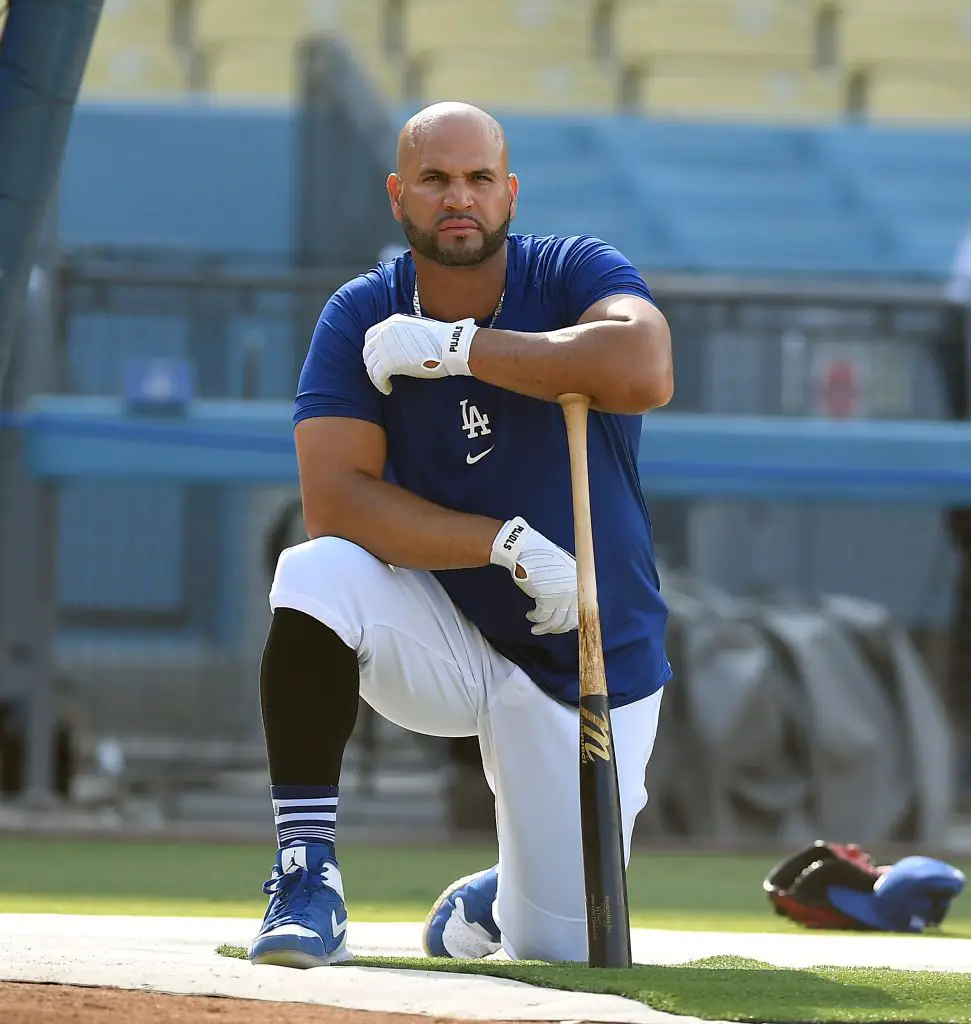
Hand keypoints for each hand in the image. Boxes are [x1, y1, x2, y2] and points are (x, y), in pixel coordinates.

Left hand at [363, 314, 477, 394]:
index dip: (372, 350)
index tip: (377, 359)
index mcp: (393, 322)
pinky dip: (380, 384)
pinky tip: (387, 389)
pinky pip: (377, 376)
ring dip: (375, 376)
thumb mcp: (418, 329)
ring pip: (370, 365)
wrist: (452, 347)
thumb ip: (404, 334)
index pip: (371, 335)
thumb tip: (400, 347)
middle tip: (378, 374)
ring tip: (384, 384)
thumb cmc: (442, 340)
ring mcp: (387, 346)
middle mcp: (386, 331)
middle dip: (371, 364)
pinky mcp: (390, 362)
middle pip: (368, 351)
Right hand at [490, 517, 577, 634]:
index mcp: (580, 584)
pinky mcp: (547, 598)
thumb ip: (569, 586)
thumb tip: (569, 605)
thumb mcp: (564, 570)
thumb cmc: (543, 557)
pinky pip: (542, 616)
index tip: (564, 627)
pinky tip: (531, 616)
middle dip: (557, 628)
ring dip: (544, 627)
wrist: (527, 549)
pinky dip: (536, 619)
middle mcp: (574, 591)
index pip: (582, 612)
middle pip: (569, 620)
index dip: (572, 623)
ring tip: (536, 627)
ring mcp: (561, 595)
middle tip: (548, 629)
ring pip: (555, 621)